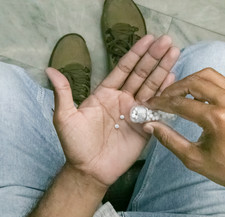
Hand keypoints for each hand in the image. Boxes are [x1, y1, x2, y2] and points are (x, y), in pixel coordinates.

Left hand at [46, 35, 179, 186]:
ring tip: (174, 52)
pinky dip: (166, 93)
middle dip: (154, 57)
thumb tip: (49, 70)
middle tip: (167, 40)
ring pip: (151, 87)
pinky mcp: (145, 126)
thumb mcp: (65, 117)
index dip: (136, 54)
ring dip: (163, 70)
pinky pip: (157, 108)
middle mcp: (122, 100)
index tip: (148, 38)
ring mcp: (135, 112)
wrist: (89, 170)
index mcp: (105, 94)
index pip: (123, 69)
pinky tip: (174, 78)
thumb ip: (63, 93)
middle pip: (141, 74)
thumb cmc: (75, 144)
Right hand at [144, 68, 224, 216]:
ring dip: (189, 82)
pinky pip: (221, 81)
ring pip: (209, 76)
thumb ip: (168, 139)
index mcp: (218, 119)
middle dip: (174, 89)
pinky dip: (204, 84)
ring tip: (177, 94)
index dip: (162, 104)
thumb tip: (149, 125)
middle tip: (162, 98)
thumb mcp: (193, 158)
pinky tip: (195, 96)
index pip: (182, 104)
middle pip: (194, 82)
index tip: (150, 105)